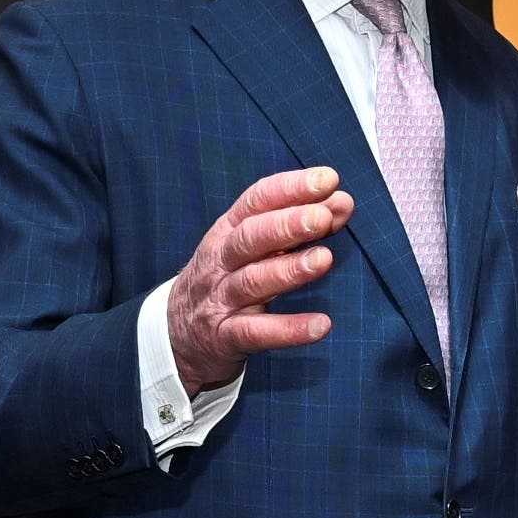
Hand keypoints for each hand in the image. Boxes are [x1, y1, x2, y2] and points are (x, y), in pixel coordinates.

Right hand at [167, 166, 349, 394]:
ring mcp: (220, 300)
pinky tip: (321, 325)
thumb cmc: (225, 282)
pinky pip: (257, 332)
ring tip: (324, 259)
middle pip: (250, 238)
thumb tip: (341, 203)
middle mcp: (220, 261)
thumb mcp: (251, 250)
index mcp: (227, 232)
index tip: (328, 180)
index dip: (290, 188)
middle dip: (287, 224)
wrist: (176, 336)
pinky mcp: (224, 338)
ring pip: (253, 281)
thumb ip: (296, 227)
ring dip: (289, 270)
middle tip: (323, 217)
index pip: (256, 202)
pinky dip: (289, 330)